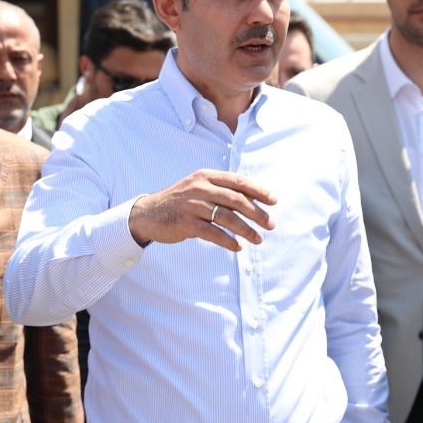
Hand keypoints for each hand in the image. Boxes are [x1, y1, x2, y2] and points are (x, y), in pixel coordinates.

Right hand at [127, 170, 275, 251]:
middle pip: (236, 199)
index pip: (238, 181)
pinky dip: (227, 240)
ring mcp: (192, 205)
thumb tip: (253, 199)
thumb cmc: (180, 201)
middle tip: (271, 224)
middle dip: (256, 213)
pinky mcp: (185, 223)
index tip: (274, 201)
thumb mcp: (199, 188)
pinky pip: (212, 233)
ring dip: (246, 229)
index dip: (258, 190)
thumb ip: (221, 191)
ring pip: (226, 217)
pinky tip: (237, 247)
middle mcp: (200, 187)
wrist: (149, 213)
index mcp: (206, 176)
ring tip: (258, 239)